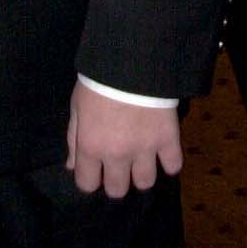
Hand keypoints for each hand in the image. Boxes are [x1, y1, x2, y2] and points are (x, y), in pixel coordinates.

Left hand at [66, 84, 182, 197]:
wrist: (134, 57)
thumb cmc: (100, 79)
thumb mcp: (78, 105)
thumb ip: (74, 138)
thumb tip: (72, 166)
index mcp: (91, 146)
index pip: (87, 185)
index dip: (92, 178)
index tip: (97, 168)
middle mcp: (117, 155)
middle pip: (118, 190)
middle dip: (118, 179)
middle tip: (121, 163)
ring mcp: (145, 148)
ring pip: (145, 183)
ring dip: (143, 173)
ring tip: (143, 158)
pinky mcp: (168, 137)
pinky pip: (173, 165)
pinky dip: (170, 161)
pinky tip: (164, 152)